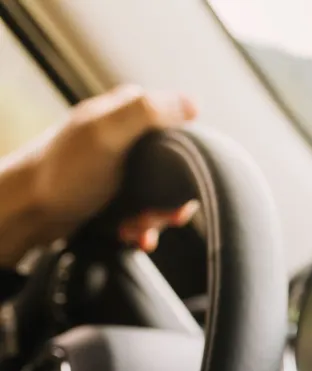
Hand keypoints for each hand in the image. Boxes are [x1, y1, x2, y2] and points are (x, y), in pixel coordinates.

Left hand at [0, 85, 197, 264]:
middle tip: (154, 214)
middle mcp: (127, 135)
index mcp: (127, 112)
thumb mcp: (106, 134)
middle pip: (176, 169)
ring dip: (155, 218)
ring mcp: (122, 165)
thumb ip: (147, 113)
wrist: (27, 211)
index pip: (181, 128)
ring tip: (136, 228)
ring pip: (162, 194)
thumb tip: (194, 103)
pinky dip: (144, 228)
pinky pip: (146, 211)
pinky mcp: (116, 192)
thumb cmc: (62, 173)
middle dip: (170, 199)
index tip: (179, 186)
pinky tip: (134, 235)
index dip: (189, 161)